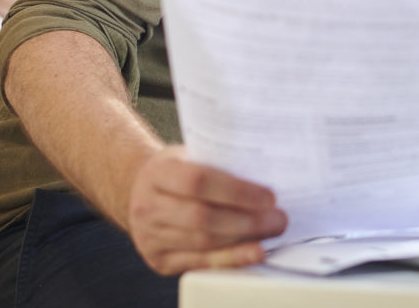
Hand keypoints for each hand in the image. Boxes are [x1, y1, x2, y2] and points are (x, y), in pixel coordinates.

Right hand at [126, 146, 287, 274]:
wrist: (140, 193)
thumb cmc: (175, 172)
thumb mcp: (188, 156)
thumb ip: (217, 163)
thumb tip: (267, 175)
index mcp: (156, 173)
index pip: (198, 182)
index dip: (237, 191)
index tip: (269, 197)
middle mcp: (147, 206)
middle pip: (202, 218)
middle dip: (247, 221)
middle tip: (278, 219)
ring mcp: (150, 236)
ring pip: (203, 244)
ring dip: (243, 241)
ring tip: (271, 234)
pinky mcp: (158, 260)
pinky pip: (200, 263)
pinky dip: (230, 259)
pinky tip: (251, 252)